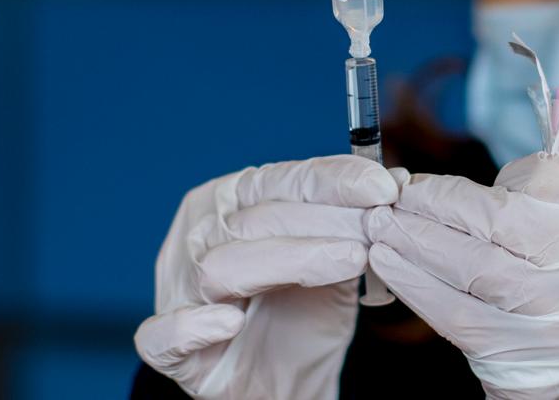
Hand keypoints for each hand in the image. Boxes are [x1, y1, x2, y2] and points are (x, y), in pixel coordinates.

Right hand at [133, 155, 402, 399]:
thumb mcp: (335, 258)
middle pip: (254, 219)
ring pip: (219, 266)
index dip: (333, 179)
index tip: (383, 187)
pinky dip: (193, 326)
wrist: (286, 382)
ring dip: (287, 260)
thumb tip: (394, 182)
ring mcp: (179, 291)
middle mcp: (198, 237)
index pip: (280, 178)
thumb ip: (353, 221)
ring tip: (349, 261)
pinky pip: (163, 335)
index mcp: (232, 201)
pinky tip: (229, 322)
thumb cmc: (303, 311)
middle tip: (377, 227)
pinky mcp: (168, 350)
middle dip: (324, 220)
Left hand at [366, 153, 558, 398]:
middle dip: (437, 203)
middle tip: (393, 194)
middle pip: (502, 222)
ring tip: (380, 224)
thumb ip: (536, 198)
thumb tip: (454, 186)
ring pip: (473, 265)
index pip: (544, 184)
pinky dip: (414, 283)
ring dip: (416, 239)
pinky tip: (387, 264)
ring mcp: (557, 320)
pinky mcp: (517, 356)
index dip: (475, 181)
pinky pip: (455, 311)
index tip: (427, 180)